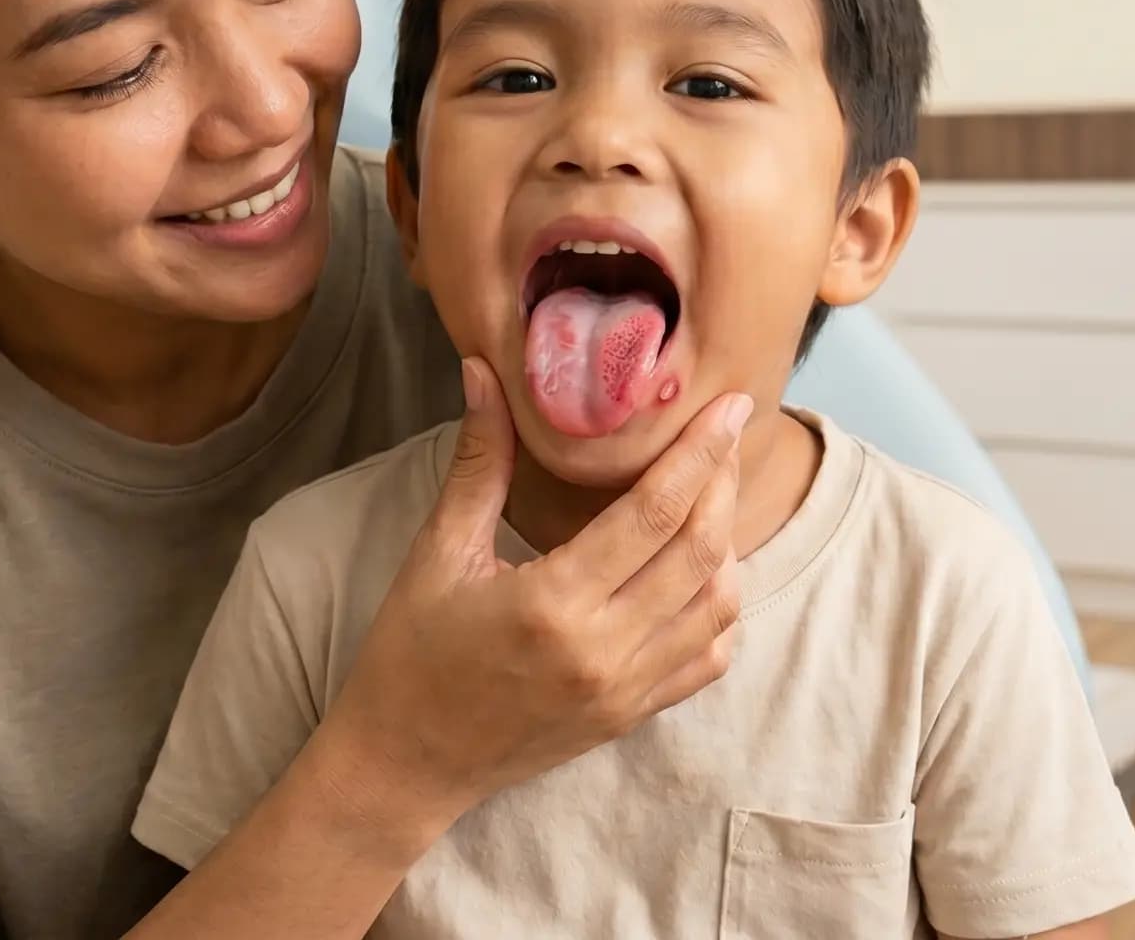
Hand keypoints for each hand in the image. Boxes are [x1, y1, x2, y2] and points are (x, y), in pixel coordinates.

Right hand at [316, 357, 750, 839]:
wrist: (405, 763)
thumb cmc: (410, 653)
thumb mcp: (437, 553)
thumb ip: (478, 462)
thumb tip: (484, 371)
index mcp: (553, 603)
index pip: (654, 513)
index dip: (699, 451)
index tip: (729, 405)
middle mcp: (603, 651)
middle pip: (701, 552)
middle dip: (722, 483)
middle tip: (723, 434)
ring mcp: (625, 690)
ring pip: (718, 605)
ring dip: (726, 543)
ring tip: (707, 496)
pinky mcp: (632, 715)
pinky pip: (707, 658)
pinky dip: (718, 608)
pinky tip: (697, 571)